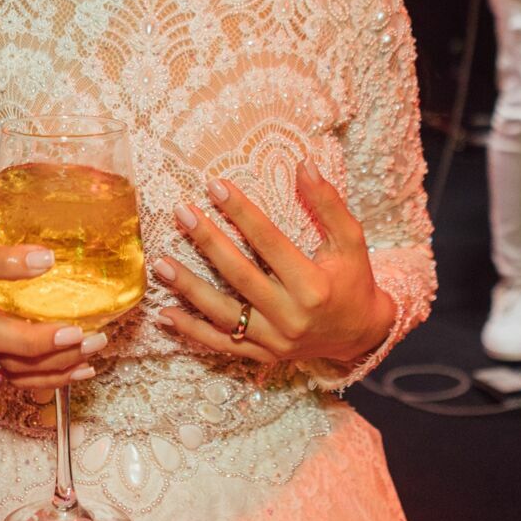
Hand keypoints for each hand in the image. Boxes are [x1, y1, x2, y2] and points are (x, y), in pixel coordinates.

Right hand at [0, 185, 106, 390]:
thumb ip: (2, 198)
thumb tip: (49, 172)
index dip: (6, 263)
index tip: (47, 258)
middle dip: (32, 338)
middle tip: (75, 330)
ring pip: (3, 364)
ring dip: (50, 362)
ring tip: (91, 344)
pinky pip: (13, 379)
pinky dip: (50, 380)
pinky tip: (83, 368)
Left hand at [155, 161, 395, 367]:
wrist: (361, 336)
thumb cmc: (354, 281)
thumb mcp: (350, 241)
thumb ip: (329, 203)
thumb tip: (306, 164)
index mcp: (314, 286)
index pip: (270, 243)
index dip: (241, 213)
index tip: (215, 186)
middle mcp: (292, 316)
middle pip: (240, 276)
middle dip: (208, 242)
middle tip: (182, 213)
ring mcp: (275, 340)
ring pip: (223, 314)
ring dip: (188, 289)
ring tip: (160, 264)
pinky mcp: (263, 355)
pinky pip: (221, 344)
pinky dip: (191, 330)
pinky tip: (164, 313)